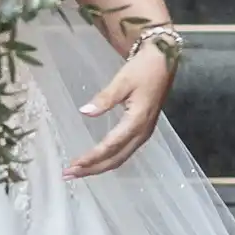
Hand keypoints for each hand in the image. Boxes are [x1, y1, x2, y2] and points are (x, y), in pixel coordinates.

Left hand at [66, 46, 173, 177]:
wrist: (165, 60)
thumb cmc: (144, 68)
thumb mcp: (123, 80)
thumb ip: (105, 98)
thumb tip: (84, 112)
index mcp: (137, 121)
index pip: (110, 146)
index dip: (91, 157)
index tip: (72, 164)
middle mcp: (142, 132)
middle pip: (116, 159)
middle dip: (92, 168)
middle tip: (68, 174)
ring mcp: (144, 132)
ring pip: (121, 158)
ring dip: (99, 166)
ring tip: (79, 170)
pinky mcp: (143, 129)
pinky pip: (125, 151)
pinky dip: (109, 159)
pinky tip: (97, 159)